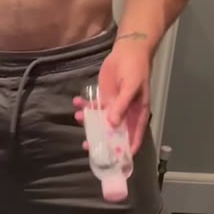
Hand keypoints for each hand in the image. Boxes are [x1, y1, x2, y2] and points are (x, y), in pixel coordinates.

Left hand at [73, 41, 151, 156]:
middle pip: (114, 133)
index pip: (134, 136)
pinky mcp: (103, 97)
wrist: (127, 51)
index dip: (127, 150)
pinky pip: (93, 106)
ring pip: (100, 121)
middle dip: (101, 140)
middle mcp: (125, 114)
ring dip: (89, 122)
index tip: (117, 161)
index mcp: (137, 114)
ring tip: (78, 117)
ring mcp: (113, 106)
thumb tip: (112, 125)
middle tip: (88, 146)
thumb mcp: (131, 88)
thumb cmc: (135, 70)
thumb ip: (122, 106)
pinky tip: (76, 102)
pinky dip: (84, 106)